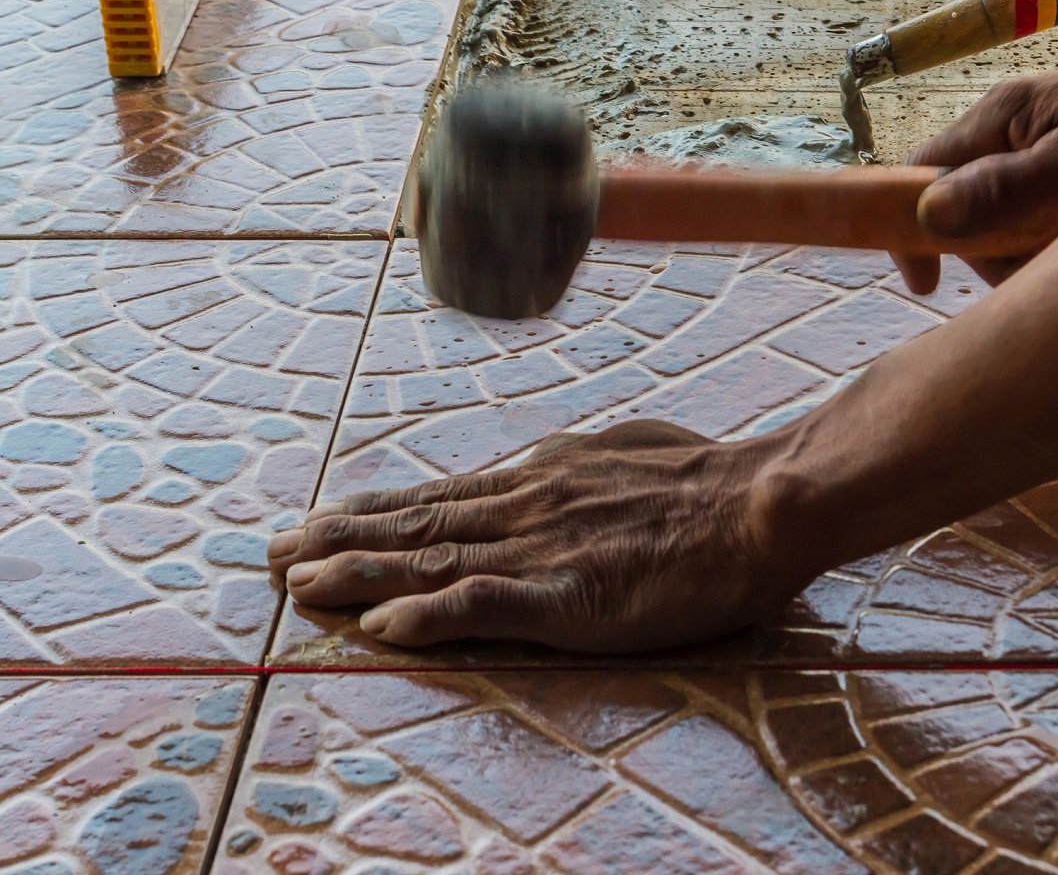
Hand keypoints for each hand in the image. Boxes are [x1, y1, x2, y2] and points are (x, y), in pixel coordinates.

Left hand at [269, 421, 810, 652]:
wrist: (760, 502)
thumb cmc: (709, 479)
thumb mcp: (627, 453)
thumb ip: (578, 469)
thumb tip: (550, 466)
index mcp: (542, 477)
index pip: (440, 497)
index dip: (374, 512)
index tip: (320, 519)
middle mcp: (526, 506)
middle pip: (417, 527)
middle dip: (339, 539)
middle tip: (272, 553)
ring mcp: (544, 550)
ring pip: (432, 562)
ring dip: (358, 573)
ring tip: (297, 582)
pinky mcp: (571, 597)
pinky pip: (485, 607)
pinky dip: (427, 616)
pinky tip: (379, 629)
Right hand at [896, 35, 1057, 293]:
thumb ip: (1002, 190)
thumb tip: (929, 215)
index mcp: (997, 118)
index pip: (920, 172)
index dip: (911, 228)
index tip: (927, 283)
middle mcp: (1008, 129)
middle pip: (962, 207)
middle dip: (994, 249)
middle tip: (1043, 261)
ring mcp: (1037, 146)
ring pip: (1002, 218)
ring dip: (1031, 248)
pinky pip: (1037, 215)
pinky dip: (1057, 238)